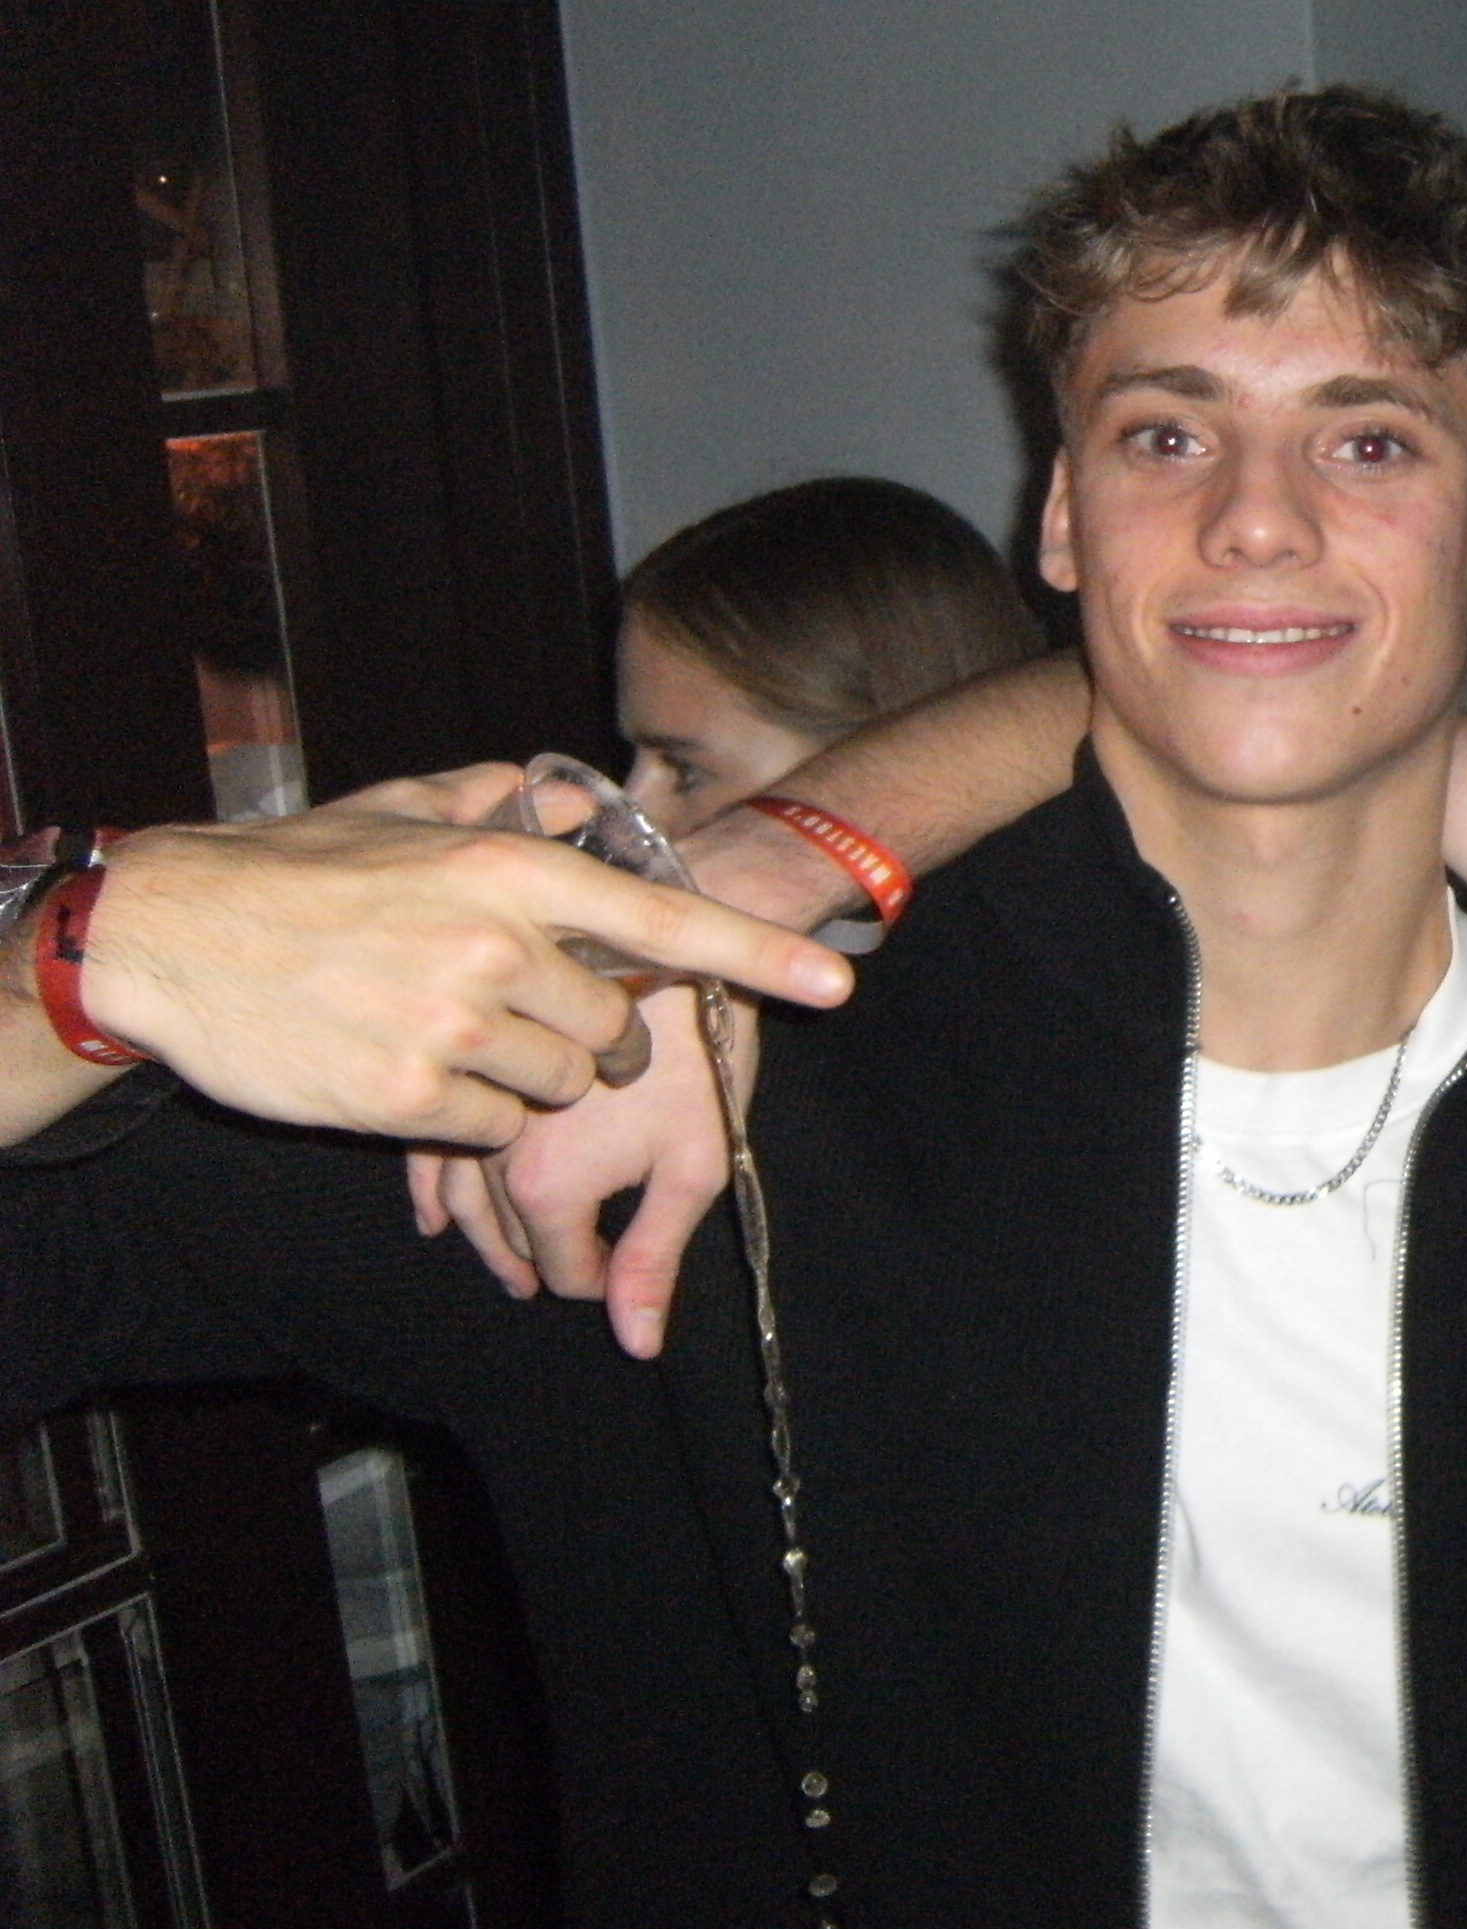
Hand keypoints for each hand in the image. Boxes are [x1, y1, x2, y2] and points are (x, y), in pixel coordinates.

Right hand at [81, 779, 848, 1150]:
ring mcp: (452, 1027)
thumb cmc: (295, 872)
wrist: (169, 936)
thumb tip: (574, 798)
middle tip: (521, 1012)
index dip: (759, 957)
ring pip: (561, 1085)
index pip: (664, 922)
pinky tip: (416, 1072)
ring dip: (531, 1076)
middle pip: (614, 1029)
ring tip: (451, 1032)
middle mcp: (494, 948)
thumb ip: (506, 805)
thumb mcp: (407, 812)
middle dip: (592, 1035)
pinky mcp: (408, 1099)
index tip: (834, 984)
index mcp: (508, 873)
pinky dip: (476, 1116)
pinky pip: (497, 1129)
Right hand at [411, 981, 751, 1355]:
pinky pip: (428, 1142)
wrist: (680, 931)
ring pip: (459, 1193)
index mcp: (547, 1182)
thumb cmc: (700, 1046)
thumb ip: (655, 1253)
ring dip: (481, 1234)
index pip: (557, 1265)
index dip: (590, 1281)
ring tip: (504, 1265)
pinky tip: (434, 1214)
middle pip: (504, 1233)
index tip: (613, 1281)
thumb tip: (636, 1341)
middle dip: (537, 1260)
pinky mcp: (460, 1059)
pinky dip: (433, 1184)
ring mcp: (469, 1100)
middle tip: (554, 1281)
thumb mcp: (695, 1159)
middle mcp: (492, 1148)